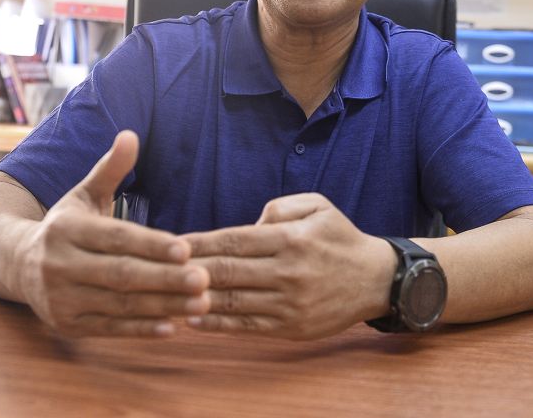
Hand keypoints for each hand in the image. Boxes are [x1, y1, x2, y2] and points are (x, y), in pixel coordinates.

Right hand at [12, 131, 209, 336]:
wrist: (16, 264)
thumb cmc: (65, 225)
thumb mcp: (84, 194)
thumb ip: (110, 168)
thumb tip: (131, 134)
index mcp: (66, 228)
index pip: (116, 237)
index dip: (151, 244)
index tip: (187, 249)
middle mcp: (58, 264)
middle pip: (121, 274)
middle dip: (165, 279)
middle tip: (205, 279)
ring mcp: (60, 298)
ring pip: (119, 304)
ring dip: (163, 306)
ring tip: (202, 304)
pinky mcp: (66, 324)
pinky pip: (109, 328)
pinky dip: (141, 330)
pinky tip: (173, 328)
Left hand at [181, 193, 395, 339]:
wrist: (376, 279)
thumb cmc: (339, 237)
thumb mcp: (317, 205)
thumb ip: (279, 207)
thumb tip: (249, 224)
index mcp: (291, 238)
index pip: (233, 239)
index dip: (198, 242)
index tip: (170, 243)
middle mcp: (288, 271)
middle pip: (227, 271)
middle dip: (188, 270)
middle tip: (156, 268)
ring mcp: (289, 303)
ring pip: (233, 301)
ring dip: (196, 299)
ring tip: (166, 295)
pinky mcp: (291, 327)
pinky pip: (247, 326)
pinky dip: (217, 324)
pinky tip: (194, 318)